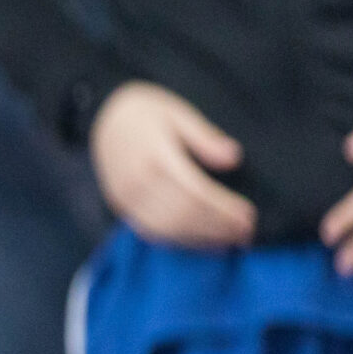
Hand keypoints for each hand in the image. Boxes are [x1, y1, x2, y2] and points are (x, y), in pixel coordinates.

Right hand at [89, 82, 255, 249]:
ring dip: (202, 238)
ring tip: (231, 241)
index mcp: (154, 156)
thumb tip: (233, 158)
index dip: (223, 208)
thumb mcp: (178, 113)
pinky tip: (204, 241)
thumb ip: (205, 137)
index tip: (249, 215)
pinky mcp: (121, 205)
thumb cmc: (146, 113)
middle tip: (247, 232)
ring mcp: (126, 196)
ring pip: (168, 228)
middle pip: (183, 214)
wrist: (103, 116)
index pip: (195, 192)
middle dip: (218, 227)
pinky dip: (181, 240)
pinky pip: (152, 231)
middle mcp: (137, 181)